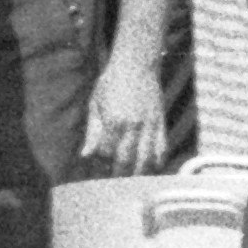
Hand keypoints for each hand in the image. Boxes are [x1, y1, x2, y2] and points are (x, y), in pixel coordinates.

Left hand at [83, 48, 171, 175]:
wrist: (136, 63)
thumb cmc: (111, 82)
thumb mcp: (96, 103)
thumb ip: (92, 132)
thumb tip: (85, 156)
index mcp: (113, 120)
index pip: (106, 153)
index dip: (101, 164)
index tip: (97, 169)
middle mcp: (133, 126)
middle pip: (126, 160)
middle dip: (118, 175)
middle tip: (113, 184)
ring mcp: (149, 125)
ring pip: (146, 159)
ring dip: (138, 173)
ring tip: (131, 181)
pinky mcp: (161, 122)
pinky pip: (162, 148)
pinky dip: (157, 161)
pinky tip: (151, 168)